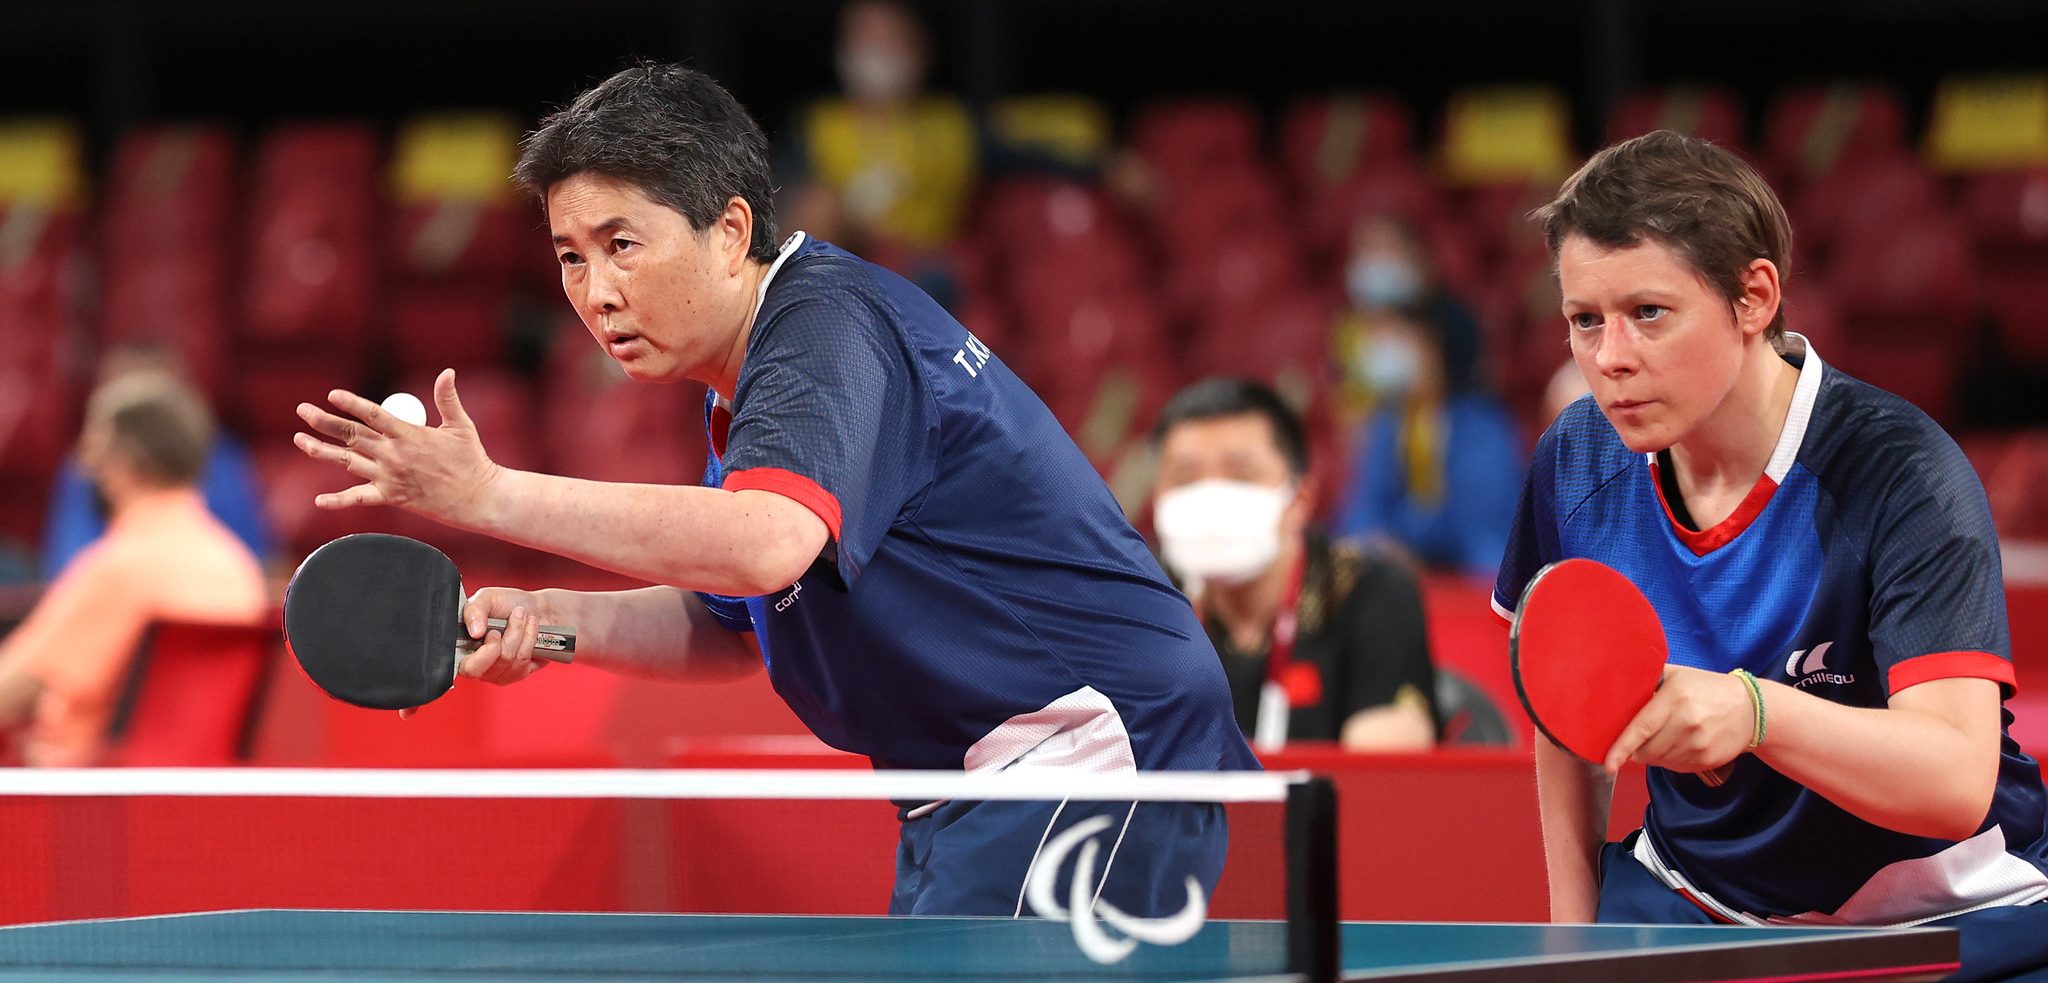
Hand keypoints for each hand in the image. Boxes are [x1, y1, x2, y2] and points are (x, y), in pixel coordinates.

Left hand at [293, 368, 501, 525]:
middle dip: (323, 421)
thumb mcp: (461, 425)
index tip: (332, 394)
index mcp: (409, 434)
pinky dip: (338, 501)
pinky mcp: (391, 496)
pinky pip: (359, 498)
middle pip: (351, 435)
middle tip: (303, 410)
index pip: (373, 414)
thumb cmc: (472, 459)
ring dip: (321, 451)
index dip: (351, 403)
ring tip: (300, 439)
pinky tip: (319, 500)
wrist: (478, 498)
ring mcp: (389, 476)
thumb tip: (447, 371)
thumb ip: (447, 398)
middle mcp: (394, 455)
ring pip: (347, 462)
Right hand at [396, 587, 550, 719]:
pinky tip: (529, 625)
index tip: (407, 713)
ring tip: (519, 616)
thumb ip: (475, 610)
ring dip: (516, 633)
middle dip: (493, 645)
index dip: (417, 698)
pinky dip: (528, 638)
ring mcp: (493, 672)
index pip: (434, 675)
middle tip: (496, 629)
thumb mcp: (486, 598)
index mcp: (457, 647)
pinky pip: (521, 662)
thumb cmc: (507, 604)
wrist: (540, 609)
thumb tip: (475, 632)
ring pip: (503, 661)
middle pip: (475, 670)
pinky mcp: (514, 675)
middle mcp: (472, 664)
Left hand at [1604, 665, 1753, 775]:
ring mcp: (1698, 744)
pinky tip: (1680, 743)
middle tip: (1643, 735)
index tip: (1609, 763)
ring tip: (1667, 735)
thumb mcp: (1678, 675)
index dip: (1622, 748)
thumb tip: (1615, 693)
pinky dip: (1669, 759)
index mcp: (1676, 697)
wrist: (1751, 709)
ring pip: (1658, 760)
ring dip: (1653, 753)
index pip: (1642, 728)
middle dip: (1636, 748)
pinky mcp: (1706, 759)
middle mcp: (1687, 722)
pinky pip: (1674, 766)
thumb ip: (1648, 681)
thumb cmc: (1707, 689)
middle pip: (1646, 750)